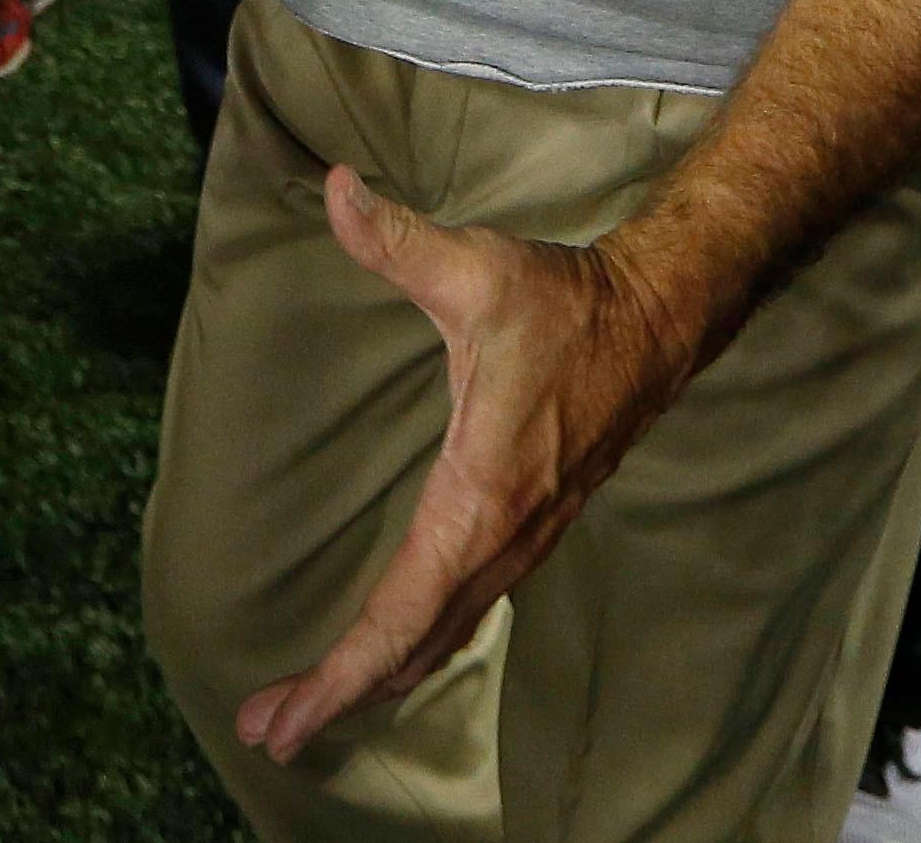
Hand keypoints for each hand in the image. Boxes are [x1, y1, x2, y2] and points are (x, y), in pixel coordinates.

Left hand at [232, 171, 704, 765]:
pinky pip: (461, 609)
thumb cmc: (562, 300)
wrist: (657, 322)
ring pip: (441, 633)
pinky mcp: (523, 530)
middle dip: (341, 695)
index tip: (288, 709)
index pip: (406, 606)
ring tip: (302, 714)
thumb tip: (334, 188)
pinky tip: (385, 661)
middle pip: (416, 643)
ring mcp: (518, 540)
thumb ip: (396, 237)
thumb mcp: (474, 265)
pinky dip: (415, 647)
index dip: (347, 666)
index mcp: (482, 492)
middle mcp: (502, 535)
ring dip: (374, 677)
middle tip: (262, 732)